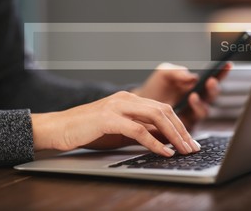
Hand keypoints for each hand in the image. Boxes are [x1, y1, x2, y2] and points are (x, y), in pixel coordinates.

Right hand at [31, 91, 200, 156]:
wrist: (58, 128)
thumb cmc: (88, 130)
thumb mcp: (119, 130)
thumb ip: (141, 131)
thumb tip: (165, 139)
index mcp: (130, 99)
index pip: (162, 109)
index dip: (179, 125)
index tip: (189, 141)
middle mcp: (126, 99)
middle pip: (164, 110)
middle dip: (181, 130)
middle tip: (192, 147)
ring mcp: (118, 106)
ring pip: (155, 117)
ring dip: (173, 135)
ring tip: (183, 150)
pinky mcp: (109, 118)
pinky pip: (138, 130)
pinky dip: (154, 142)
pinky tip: (164, 152)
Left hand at [132, 62, 231, 128]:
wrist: (139, 105)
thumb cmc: (154, 88)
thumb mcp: (164, 73)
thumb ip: (177, 72)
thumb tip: (193, 77)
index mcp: (194, 87)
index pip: (212, 79)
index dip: (221, 73)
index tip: (227, 65)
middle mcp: (196, 101)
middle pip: (211, 96)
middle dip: (212, 89)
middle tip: (210, 81)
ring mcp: (191, 114)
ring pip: (203, 111)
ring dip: (200, 104)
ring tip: (192, 96)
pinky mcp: (184, 127)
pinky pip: (191, 124)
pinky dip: (189, 118)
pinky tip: (184, 110)